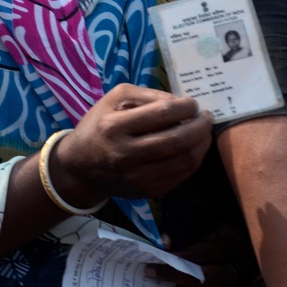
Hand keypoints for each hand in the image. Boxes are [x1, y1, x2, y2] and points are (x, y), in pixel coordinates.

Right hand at [56, 84, 212, 202]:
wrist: (80, 167)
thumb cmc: (99, 127)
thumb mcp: (112, 100)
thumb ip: (146, 95)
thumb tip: (180, 103)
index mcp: (114, 126)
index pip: (162, 113)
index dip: (186, 106)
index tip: (192, 103)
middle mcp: (125, 153)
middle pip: (178, 139)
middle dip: (200, 126)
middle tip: (206, 117)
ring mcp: (137, 176)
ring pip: (185, 160)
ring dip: (202, 144)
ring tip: (203, 132)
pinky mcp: (147, 190)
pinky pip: (181, 175)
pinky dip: (193, 160)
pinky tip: (193, 149)